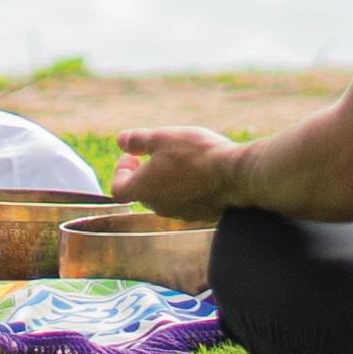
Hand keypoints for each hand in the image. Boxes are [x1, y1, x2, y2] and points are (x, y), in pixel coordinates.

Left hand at [111, 127, 246, 222]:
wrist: (234, 175)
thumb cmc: (196, 154)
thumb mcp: (162, 138)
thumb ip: (137, 140)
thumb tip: (121, 140)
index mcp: (143, 190)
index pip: (117, 190)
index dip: (121, 171)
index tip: (134, 155)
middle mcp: (158, 207)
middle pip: (142, 192)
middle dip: (145, 172)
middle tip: (158, 152)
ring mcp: (180, 213)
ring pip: (165, 197)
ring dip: (167, 180)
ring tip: (182, 159)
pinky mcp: (200, 215)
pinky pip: (185, 201)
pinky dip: (186, 188)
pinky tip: (200, 171)